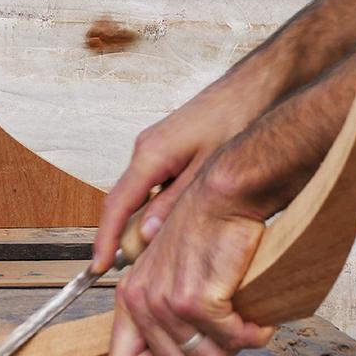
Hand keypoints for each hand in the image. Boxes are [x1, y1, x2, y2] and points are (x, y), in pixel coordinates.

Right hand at [92, 81, 272, 272]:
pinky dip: (157, 207)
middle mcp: (146, 150)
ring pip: (140, 194)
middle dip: (121, 237)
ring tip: (154, 257)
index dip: (105, 240)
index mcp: (150, 154)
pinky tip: (175, 226)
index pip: (115, 206)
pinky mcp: (170, 147)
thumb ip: (176, 202)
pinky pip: (154, 184)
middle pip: (123, 203)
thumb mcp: (210, 169)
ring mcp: (156, 147)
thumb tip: (145, 236)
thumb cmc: (239, 117)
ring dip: (142, 223)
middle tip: (130, 271)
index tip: (97, 267)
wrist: (258, 85)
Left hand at [106, 161, 272, 355]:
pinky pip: (234, 339)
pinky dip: (253, 333)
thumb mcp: (167, 266)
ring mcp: (169, 304)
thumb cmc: (205, 226)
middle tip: (227, 333)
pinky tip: (260, 319)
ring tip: (246, 324)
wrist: (224, 195)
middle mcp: (143, 303)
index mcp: (129, 298)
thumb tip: (186, 344)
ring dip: (235, 347)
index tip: (186, 348)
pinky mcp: (200, 300)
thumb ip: (163, 303)